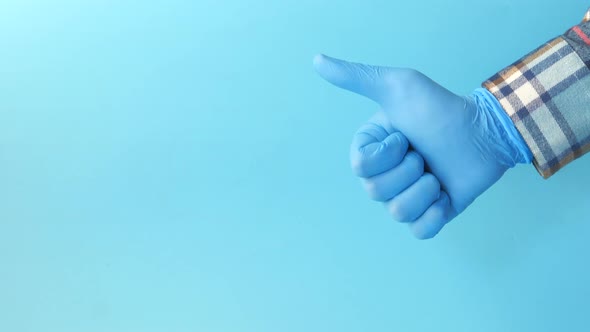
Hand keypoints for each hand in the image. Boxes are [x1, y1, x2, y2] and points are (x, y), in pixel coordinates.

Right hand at [314, 54, 530, 238]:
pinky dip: (433, 216)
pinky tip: (444, 197)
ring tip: (437, 173)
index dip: (386, 154)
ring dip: (424, 190)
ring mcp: (408, 196)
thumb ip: (356, 78)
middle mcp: (385, 175)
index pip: (360, 167)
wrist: (486, 132)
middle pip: (376, 191)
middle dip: (408, 170)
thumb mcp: (396, 87)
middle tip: (425, 154)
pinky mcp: (431, 215)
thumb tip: (316, 60)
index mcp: (372, 150)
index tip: (405, 135)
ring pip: (397, 212)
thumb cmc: (440, 107)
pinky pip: (420, 231)